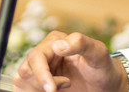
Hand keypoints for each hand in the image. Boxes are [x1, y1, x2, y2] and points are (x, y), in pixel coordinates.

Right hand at [13, 31, 127, 91]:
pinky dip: (34, 91)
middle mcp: (44, 53)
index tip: (52, 89)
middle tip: (63, 87)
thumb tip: (58, 45)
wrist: (106, 86)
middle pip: (25, 70)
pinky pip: (24, 88)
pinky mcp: (38, 82)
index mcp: (55, 41)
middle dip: (40, 83)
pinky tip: (55, 91)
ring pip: (22, 80)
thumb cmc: (103, 68)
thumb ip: (81, 43)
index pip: (36, 56)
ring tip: (63, 86)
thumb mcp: (98, 53)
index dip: (41, 74)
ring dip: (38, 88)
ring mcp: (40, 68)